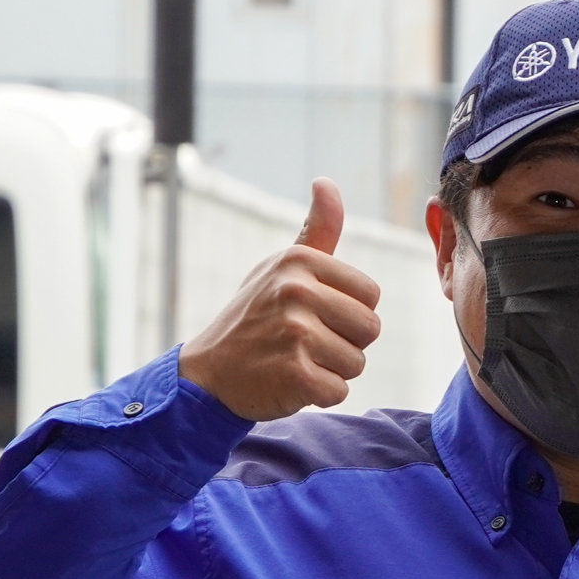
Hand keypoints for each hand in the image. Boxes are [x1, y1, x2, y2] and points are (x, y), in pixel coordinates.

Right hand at [177, 180, 382, 421]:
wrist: (208, 372)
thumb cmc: (255, 316)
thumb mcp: (282, 267)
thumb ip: (317, 230)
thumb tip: (326, 182)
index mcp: (299, 261)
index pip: (370, 295)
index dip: (348, 312)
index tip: (312, 315)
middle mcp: (296, 290)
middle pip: (370, 328)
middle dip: (345, 343)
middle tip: (303, 343)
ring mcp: (294, 332)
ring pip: (356, 362)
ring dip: (331, 370)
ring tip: (294, 360)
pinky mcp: (295, 373)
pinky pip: (339, 390)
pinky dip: (320, 395)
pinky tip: (289, 382)